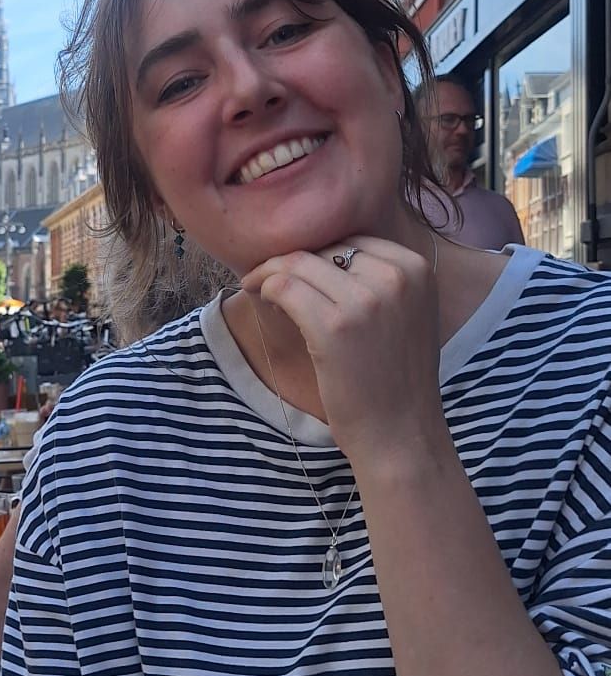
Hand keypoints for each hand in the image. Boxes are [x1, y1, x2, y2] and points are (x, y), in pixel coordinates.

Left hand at [242, 234, 445, 469]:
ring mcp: (366, 300)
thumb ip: (379, 281)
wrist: (402, 434)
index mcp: (417, 269)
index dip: (319, 254)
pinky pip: (284, 287)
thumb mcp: (407, 315)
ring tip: (257, 286)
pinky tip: (260, 299)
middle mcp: (397, 276)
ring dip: (270, 272)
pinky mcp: (335, 325)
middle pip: (324, 248)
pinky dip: (264, 287)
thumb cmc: (397, 380)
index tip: (298, 270)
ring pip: (298, 263)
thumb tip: (319, 253)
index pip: (353, 240)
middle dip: (292, 261)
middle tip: (268, 278)